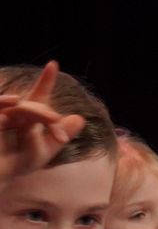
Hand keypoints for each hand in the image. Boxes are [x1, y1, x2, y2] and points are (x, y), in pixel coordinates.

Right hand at [0, 62, 84, 182]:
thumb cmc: (15, 164)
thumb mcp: (43, 151)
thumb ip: (59, 135)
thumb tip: (80, 118)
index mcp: (27, 118)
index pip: (38, 98)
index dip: (45, 81)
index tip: (53, 64)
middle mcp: (13, 114)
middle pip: (35, 106)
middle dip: (50, 119)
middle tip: (61, 138)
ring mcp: (2, 116)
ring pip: (22, 107)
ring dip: (39, 115)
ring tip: (52, 125)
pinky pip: (0, 107)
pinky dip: (5, 101)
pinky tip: (16, 100)